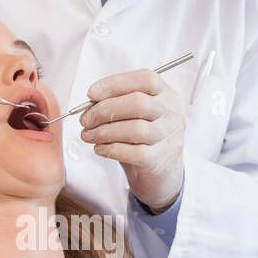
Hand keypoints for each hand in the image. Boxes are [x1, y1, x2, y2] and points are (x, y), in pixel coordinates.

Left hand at [79, 68, 185, 211]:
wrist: (161, 177)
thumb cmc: (143, 141)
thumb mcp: (134, 117)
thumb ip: (117, 105)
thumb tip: (90, 104)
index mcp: (166, 96)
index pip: (146, 79)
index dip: (116, 83)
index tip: (92, 93)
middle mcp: (171, 115)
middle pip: (139, 103)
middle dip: (105, 109)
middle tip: (86, 120)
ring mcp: (168, 138)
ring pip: (136, 129)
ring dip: (104, 131)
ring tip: (88, 135)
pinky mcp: (160, 160)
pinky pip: (134, 152)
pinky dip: (111, 149)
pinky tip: (100, 149)